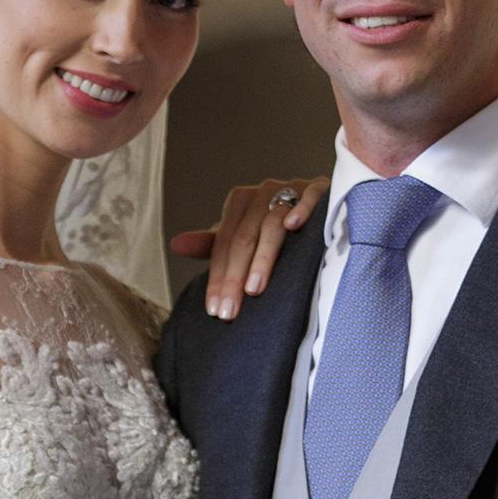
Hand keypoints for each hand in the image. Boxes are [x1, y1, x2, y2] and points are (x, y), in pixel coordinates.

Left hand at [169, 176, 328, 319]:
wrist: (321, 209)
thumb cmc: (277, 228)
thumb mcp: (243, 235)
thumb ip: (214, 243)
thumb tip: (176, 245)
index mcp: (242, 201)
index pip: (223, 242)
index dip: (217, 276)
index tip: (214, 309)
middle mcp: (264, 191)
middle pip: (244, 236)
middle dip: (234, 276)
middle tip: (230, 310)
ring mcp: (293, 188)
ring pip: (272, 223)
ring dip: (263, 257)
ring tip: (254, 289)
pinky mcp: (319, 190)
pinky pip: (310, 197)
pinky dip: (302, 210)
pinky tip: (293, 227)